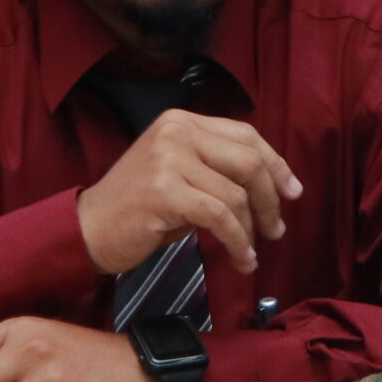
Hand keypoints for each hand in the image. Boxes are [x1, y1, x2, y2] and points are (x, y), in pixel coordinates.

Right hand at [77, 109, 299, 275]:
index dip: (276, 164)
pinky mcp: (165, 191)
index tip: (292, 192)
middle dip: (270, 199)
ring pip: (236, 193)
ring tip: (252, 252)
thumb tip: (272, 186)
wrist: (89, 229)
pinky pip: (220, 217)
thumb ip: (217, 168)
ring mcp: (169, 158)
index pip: (246, 135)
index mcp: (181, 121)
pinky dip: (238, 242)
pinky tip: (242, 260)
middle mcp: (176, 131)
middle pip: (248, 160)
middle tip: (276, 229)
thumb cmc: (138, 208)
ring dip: (252, 229)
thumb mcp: (179, 174)